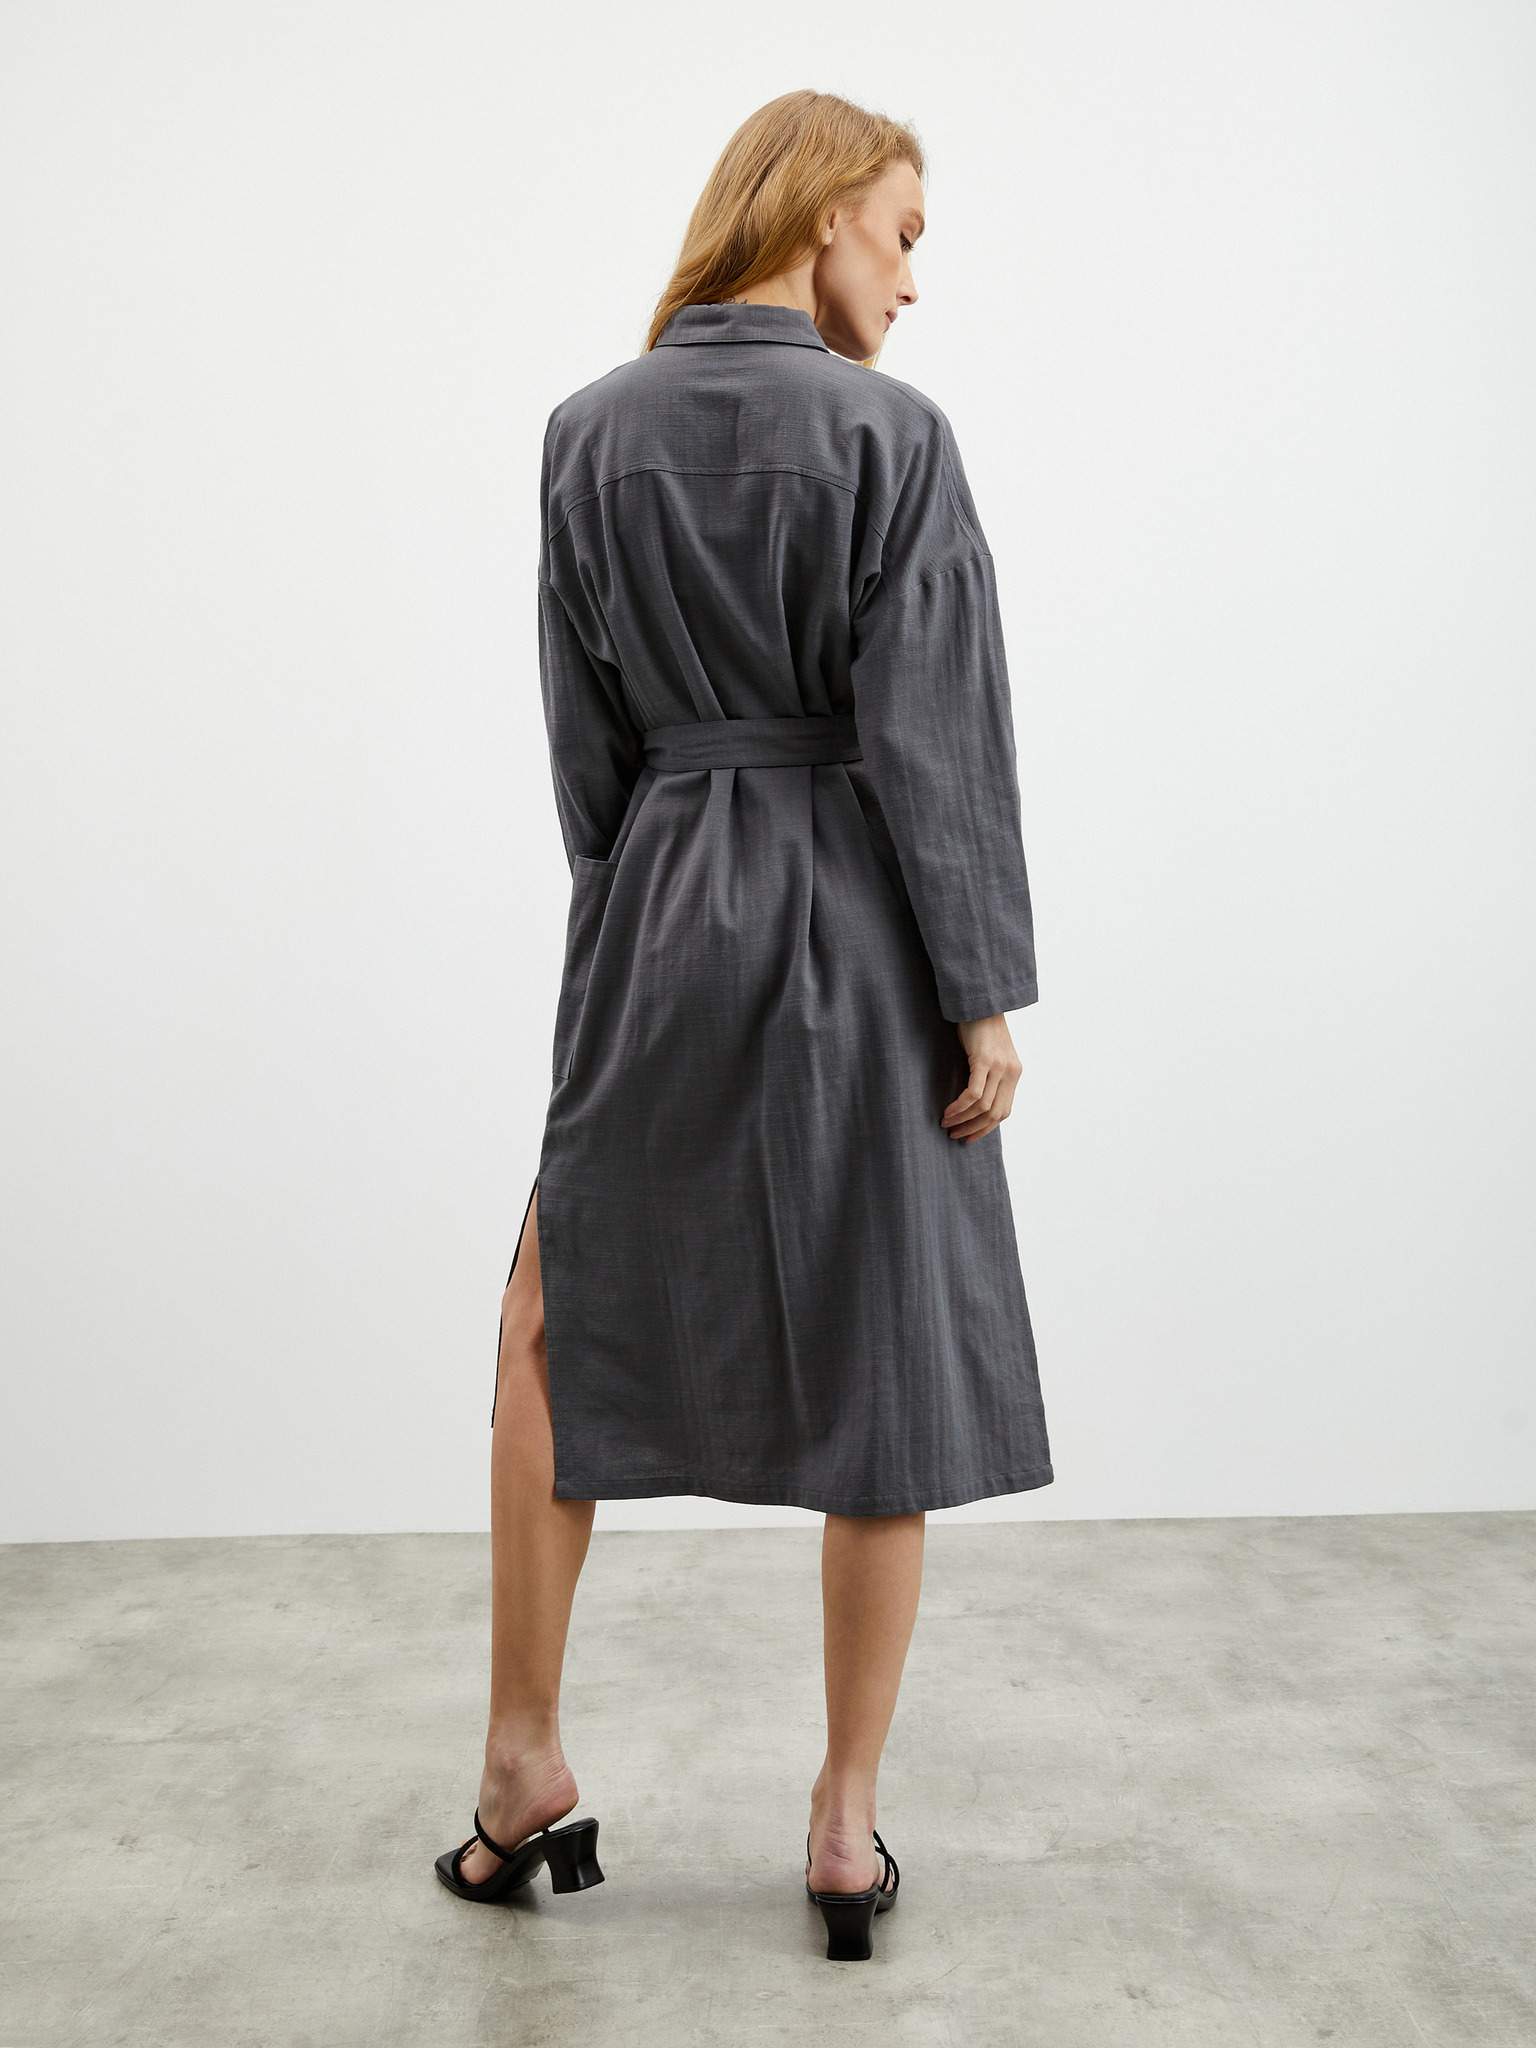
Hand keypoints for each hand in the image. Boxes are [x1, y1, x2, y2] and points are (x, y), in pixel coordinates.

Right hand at [942, 1014, 1021, 1143]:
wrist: (980, 1002)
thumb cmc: (979, 1027)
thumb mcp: (989, 1054)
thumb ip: (988, 1075)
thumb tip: (973, 1100)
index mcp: (1014, 1073)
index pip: (1003, 1111)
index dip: (986, 1128)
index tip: (968, 1137)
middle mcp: (1011, 1072)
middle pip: (995, 1113)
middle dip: (973, 1128)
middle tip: (954, 1135)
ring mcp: (999, 1067)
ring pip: (983, 1106)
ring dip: (963, 1119)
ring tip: (946, 1124)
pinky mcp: (985, 1061)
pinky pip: (973, 1093)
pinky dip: (960, 1106)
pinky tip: (948, 1111)